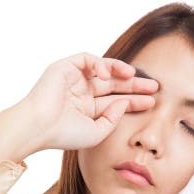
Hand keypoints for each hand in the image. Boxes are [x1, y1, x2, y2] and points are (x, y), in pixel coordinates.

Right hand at [19, 51, 158, 150]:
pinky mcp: (64, 67)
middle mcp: (81, 93)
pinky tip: (109, 74)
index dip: (134, 101)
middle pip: (114, 85)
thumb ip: (113, 119)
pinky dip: (100, 64)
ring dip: (120, 70)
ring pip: (103, 69)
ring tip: (134, 75)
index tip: (152, 102)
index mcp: (87, 110)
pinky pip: (87, 59)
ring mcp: (73, 80)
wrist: (39, 126)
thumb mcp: (96, 133)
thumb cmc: (64, 134)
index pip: (115, 102)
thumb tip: (124, 102)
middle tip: (154, 86)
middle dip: (134, 84)